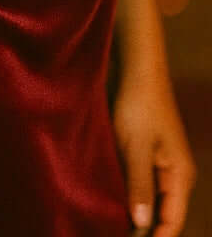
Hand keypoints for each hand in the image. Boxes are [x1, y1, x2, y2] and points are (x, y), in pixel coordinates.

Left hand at [114, 73, 195, 235]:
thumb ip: (140, 185)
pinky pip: (140, 183)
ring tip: (110, 225)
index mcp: (180, 176)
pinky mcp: (146, 153)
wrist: (137, 70)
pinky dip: (128, 194)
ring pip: (149, 199)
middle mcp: (174, 174)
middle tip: (115, 234)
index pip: (172, 221)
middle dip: (143, 228)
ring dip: (134, 212)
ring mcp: (160, 164)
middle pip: (162, 214)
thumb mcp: (136, 146)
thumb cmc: (139, 105)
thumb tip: (143, 222)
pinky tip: (111, 200)